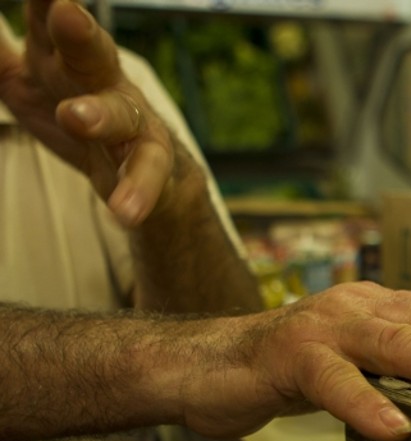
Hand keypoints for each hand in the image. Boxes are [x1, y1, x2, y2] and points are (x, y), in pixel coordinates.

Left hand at [0, 0, 172, 226]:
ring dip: (99, 115)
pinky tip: (124, 211)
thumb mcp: (20, 79)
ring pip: (119, 114)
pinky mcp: (152, 163)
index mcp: (61, 55)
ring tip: (77, 118)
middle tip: (64, 12)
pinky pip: (146, 176)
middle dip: (78, 32)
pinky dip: (137, 192)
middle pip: (90, 51)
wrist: (144, 171)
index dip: (43, 0)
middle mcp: (101, 80)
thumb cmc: (77, 110)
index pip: (46, 16)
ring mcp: (131, 121)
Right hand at [177, 282, 410, 440]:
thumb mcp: (353, 360)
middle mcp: (353, 306)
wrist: (209, 365)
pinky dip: (366, 404)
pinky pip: (333, 384)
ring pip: (389, 342)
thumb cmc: (288, 367)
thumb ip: (394, 363)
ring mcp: (322, 329)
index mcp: (373, 304)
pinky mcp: (289, 359)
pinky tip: (396, 426)